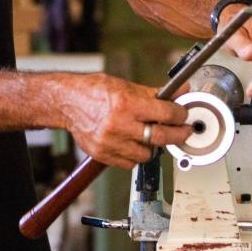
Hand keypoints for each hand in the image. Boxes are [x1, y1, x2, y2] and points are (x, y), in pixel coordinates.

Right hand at [59, 74, 190, 168]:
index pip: (165, 113)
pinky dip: (135, 156)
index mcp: (126, 104)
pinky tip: (132, 144)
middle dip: (178, 135)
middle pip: (160, 137)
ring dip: (152, 146)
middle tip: (183, 132)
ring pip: (146, 154)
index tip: (183, 116)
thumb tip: (181, 91)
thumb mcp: (126, 87)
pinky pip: (130, 163)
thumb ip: (155, 93)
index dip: (180, 115)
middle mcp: (118, 124)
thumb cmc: (95, 92)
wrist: (68, 103)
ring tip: (148, 136)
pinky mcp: (102, 154)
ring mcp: (110, 142)